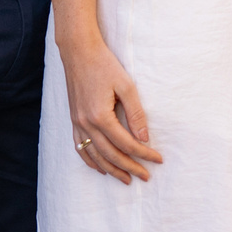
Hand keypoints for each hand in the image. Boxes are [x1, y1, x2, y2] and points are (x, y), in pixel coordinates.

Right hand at [61, 32, 163, 183]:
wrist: (79, 53)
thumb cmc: (105, 65)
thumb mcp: (126, 86)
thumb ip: (135, 113)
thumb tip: (144, 138)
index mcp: (100, 116)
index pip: (126, 143)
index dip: (144, 153)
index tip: (158, 159)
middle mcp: (86, 124)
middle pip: (110, 155)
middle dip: (130, 167)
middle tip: (146, 176)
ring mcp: (77, 124)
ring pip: (94, 156)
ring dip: (111, 170)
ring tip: (126, 179)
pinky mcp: (74, 121)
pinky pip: (80, 148)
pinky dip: (91, 162)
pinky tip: (101, 168)